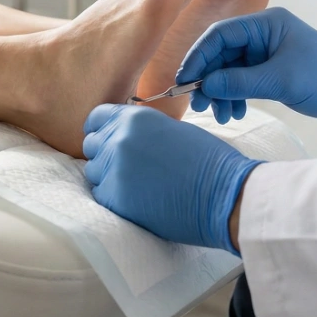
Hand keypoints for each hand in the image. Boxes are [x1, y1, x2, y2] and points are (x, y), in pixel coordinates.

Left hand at [83, 104, 260, 254]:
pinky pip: (100, 194)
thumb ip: (141, 130)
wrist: (225, 195)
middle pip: (91, 145)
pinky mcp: (114, 198)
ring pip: (93, 171)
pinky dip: (114, 198)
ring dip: (108, 177)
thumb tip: (121, 136)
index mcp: (134, 118)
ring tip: (137, 184)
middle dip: (104, 154)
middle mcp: (118, 139)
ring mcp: (114, 168)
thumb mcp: (171, 130)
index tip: (106, 139)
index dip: (100, 129)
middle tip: (127, 167)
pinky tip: (138, 199)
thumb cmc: (207, 162)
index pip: (96, 118)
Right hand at [176, 7, 316, 126]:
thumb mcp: (281, 81)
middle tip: (199, 105)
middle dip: (209, 79)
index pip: (220, 35)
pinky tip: (236, 113)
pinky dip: (234, 96)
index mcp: (266, 23)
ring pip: (228, 69)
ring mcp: (266, 51)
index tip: (186, 81)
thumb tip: (205, 86)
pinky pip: (241, 80)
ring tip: (222, 115)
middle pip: (221, 52)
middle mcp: (263, 33)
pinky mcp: (269, 69)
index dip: (199, 57)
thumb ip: (240, 81)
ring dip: (221, 92)